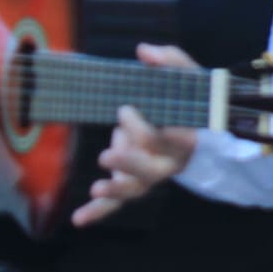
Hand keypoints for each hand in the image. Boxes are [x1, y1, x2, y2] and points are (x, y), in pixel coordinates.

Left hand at [71, 45, 201, 226]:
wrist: (195, 127)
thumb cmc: (187, 98)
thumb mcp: (185, 75)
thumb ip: (169, 60)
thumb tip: (143, 51)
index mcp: (186, 135)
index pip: (172, 139)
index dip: (148, 130)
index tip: (125, 110)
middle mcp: (170, 161)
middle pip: (153, 169)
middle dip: (130, 161)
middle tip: (108, 150)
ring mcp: (150, 175)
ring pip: (136, 188)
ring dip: (116, 189)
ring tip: (96, 188)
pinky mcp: (132, 182)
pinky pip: (117, 202)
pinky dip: (98, 212)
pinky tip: (78, 220)